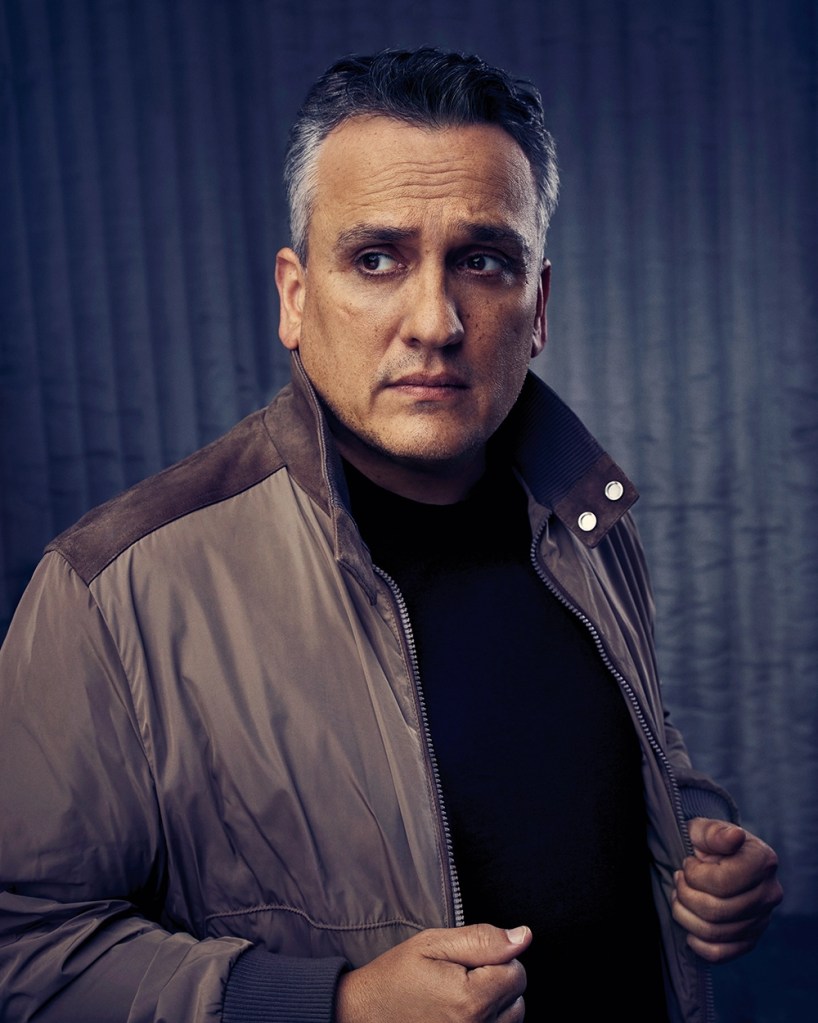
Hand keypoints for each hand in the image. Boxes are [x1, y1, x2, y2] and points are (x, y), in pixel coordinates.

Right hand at [335, 923, 530, 1022]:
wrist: (365, 1014)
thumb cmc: (397, 976)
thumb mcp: (433, 944)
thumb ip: (482, 940)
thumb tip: (523, 937)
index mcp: (470, 1001)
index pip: (517, 972)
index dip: (495, 958)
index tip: (466, 960)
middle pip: (517, 999)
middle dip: (496, 982)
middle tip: (459, 977)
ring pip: (511, 1020)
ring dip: (493, 1005)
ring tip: (458, 996)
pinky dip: (485, 1022)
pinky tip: (460, 1015)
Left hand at [671, 817, 782, 962]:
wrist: (714, 860)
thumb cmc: (707, 843)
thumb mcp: (704, 829)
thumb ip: (715, 833)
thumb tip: (734, 836)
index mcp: (763, 861)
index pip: (722, 883)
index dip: (694, 875)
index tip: (687, 863)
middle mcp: (769, 893)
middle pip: (717, 911)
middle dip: (686, 895)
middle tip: (678, 880)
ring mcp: (762, 920)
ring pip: (715, 933)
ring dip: (686, 915)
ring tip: (679, 896)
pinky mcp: (750, 939)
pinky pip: (720, 953)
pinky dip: (698, 943)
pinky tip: (689, 925)